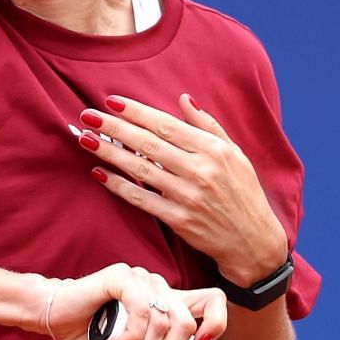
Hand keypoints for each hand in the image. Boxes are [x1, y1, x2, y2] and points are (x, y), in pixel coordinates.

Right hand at [40, 264, 227, 339]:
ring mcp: (142, 280)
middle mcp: (159, 289)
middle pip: (188, 322)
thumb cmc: (92, 338)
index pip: (212, 301)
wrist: (56, 319)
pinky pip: (143, 310)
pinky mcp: (122, 277)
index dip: (217, 323)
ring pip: (165, 320)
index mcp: (168, 304)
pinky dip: (133, 337)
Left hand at [71, 94, 288, 285]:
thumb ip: (208, 126)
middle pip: (148, 144)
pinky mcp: (179, 220)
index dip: (137, 112)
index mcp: (214, 150)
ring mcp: (188, 197)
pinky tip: (99, 173)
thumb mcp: (236, 154)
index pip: (167, 125)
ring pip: (141, 170)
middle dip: (115, 127)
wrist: (252, 241)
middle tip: (87, 115)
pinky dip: (118, 186)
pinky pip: (141, 199)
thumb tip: (184, 99)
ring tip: (86, 139)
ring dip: (110, 153)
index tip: (111, 101)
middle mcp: (200, 171)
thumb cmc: (243, 193)